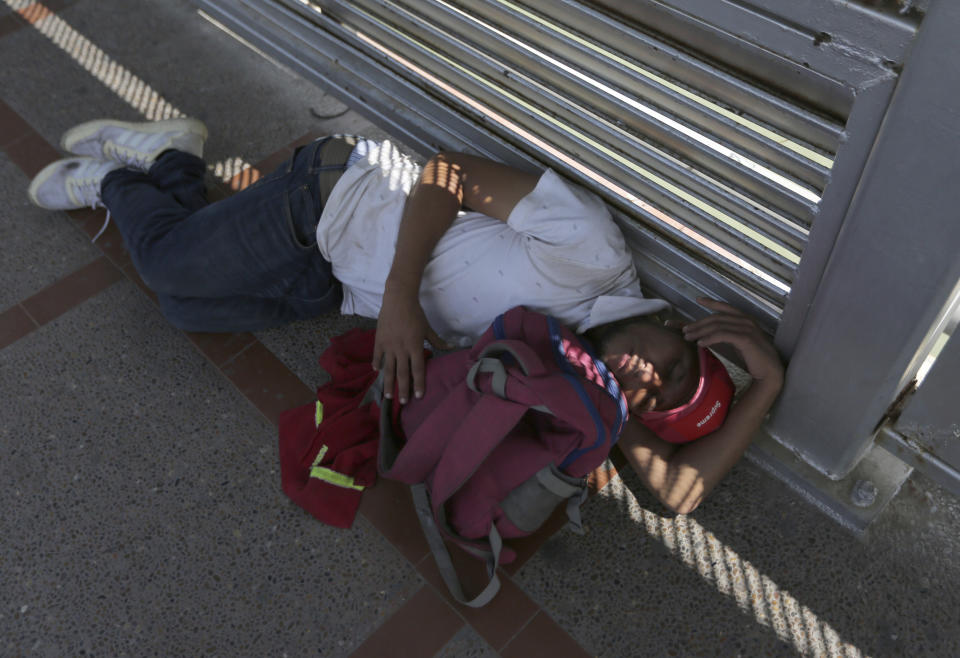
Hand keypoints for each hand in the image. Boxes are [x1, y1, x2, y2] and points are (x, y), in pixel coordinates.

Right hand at [373, 284, 448, 403]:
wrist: (398, 299)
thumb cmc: (415, 313)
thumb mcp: (428, 328)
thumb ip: (438, 341)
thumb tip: (451, 347)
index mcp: (415, 346)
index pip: (417, 369)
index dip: (418, 384)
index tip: (418, 396)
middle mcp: (401, 349)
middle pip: (402, 373)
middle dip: (403, 389)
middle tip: (403, 402)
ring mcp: (389, 345)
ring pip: (388, 368)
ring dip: (388, 383)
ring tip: (388, 395)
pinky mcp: (379, 340)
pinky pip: (378, 355)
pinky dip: (377, 363)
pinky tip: (376, 372)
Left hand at [682, 298, 783, 389]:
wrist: (769, 371)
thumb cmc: (752, 357)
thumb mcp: (736, 343)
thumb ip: (723, 335)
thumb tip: (704, 334)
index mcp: (744, 319)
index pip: (725, 307)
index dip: (712, 302)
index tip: (698, 299)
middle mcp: (746, 320)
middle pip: (716, 318)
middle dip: (698, 323)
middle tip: (684, 330)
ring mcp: (746, 328)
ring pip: (717, 326)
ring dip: (700, 331)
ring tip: (687, 337)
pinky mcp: (745, 338)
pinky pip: (723, 335)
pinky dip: (709, 338)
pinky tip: (700, 343)